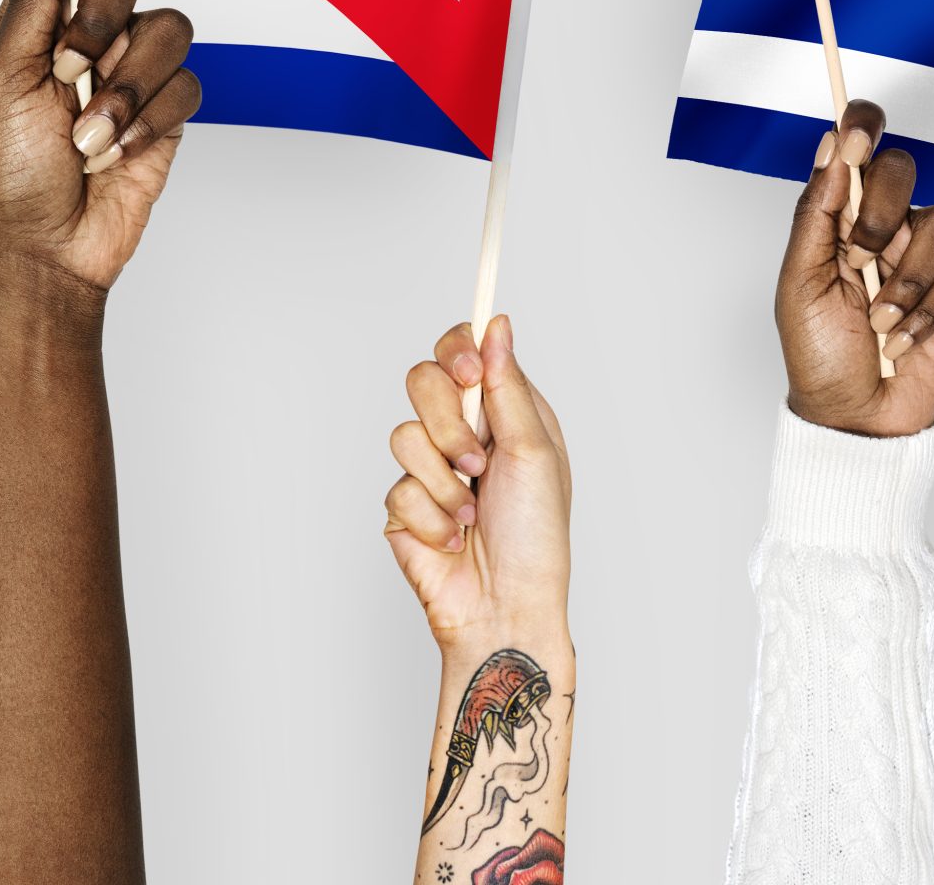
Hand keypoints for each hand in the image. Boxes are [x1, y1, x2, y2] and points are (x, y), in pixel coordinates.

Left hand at [0, 0, 202, 297]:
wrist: (43, 245)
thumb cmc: (8, 166)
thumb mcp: (4, 76)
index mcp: (42, 8)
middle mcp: (92, 25)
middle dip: (102, 15)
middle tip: (70, 66)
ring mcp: (133, 65)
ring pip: (168, 27)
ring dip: (124, 88)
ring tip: (87, 136)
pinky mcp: (167, 107)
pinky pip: (188, 84)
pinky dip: (147, 123)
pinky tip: (114, 154)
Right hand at [383, 316, 571, 647]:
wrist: (505, 608)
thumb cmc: (535, 538)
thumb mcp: (534, 452)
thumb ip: (508, 386)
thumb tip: (496, 324)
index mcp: (503, 413)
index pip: (464, 352)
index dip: (457, 351)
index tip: (468, 375)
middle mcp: (465, 433)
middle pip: (421, 380)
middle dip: (447, 425)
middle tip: (475, 460)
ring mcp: (430, 468)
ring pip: (403, 435)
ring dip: (445, 483)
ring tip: (471, 513)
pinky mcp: (404, 505)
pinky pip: (398, 488)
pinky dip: (433, 517)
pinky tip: (454, 538)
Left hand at [776, 99, 933, 436]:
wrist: (853, 415)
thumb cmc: (818, 351)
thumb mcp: (799, 281)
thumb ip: (817, 214)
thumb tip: (830, 148)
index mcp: (840, 216)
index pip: (858, 149)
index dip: (863, 125)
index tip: (857, 131)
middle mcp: (884, 226)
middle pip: (904, 171)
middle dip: (880, 214)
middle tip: (857, 260)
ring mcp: (921, 258)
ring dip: (905, 276)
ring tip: (878, 318)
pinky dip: (925, 312)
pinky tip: (900, 339)